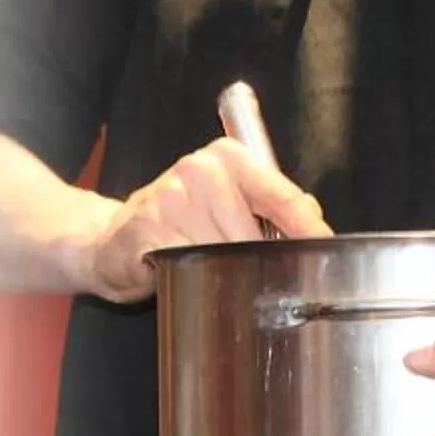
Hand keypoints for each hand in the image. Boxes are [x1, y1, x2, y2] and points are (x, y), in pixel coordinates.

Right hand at [76, 138, 329, 300]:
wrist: (109, 239)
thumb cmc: (179, 221)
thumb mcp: (229, 199)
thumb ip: (272, 203)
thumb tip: (314, 218)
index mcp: (229, 157)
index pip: (285, 197)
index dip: (310, 232)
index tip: (325, 253)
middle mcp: (201, 170)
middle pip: (258, 235)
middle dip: (263, 261)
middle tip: (258, 275)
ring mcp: (172, 197)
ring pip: (229, 254)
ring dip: (231, 274)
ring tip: (217, 273)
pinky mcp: (149, 229)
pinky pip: (194, 265)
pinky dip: (200, 278)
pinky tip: (190, 276)